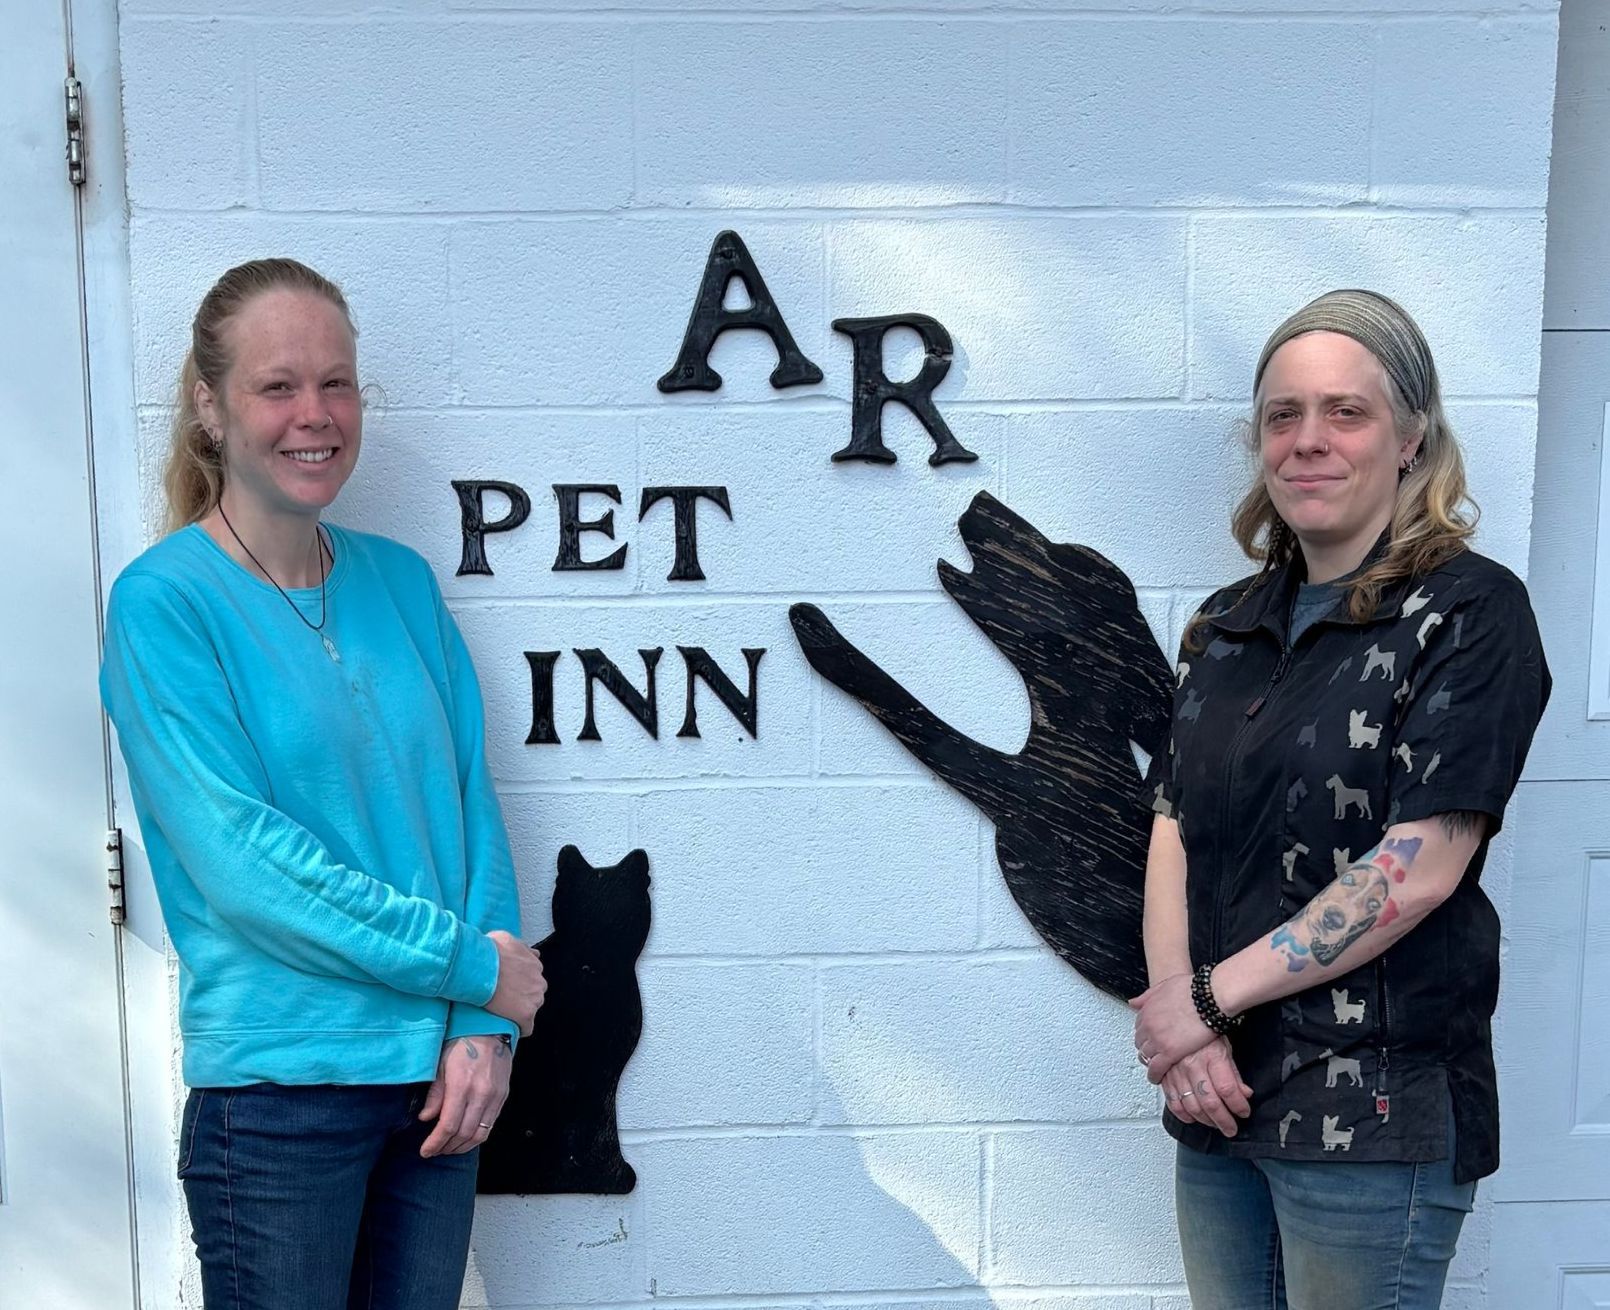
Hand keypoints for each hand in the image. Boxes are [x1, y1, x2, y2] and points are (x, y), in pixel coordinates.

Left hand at [419, 1035, 513, 1156]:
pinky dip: (477, 1137)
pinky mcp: (503, 1097)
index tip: (425, 1151)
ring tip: (449, 1148)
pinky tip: (465, 1137)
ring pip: (480, 1135)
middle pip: (464, 1134)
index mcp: (461, 1086)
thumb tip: (425, 1118)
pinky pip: (491, 1125)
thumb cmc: (462, 1043)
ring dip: (462, 1146)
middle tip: (434, 1151)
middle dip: (447, 1147)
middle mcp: (481, 1094)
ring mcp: (495, 1097)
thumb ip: (435, 1094)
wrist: (491, 1029)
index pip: (448, 1125)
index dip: (435, 1143)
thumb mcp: (441, 1065)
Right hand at [485, 932, 545, 1035]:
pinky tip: (509, 1027)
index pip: (533, 977)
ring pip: (531, 1008)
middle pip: (534, 993)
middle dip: (522, 995)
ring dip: (520, 1010)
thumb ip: (522, 947)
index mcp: (535, 964)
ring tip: (503, 1013)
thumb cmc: (489, 952)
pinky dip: (519, 1028)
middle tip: (504, 998)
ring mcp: (535, 999)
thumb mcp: (506, 938)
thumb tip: (533, 953)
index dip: (520, 983)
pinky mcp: (526, 1015)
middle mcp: (539, 982)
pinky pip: (527, 1027)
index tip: (509, 986)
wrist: (479, 969)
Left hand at [1128, 971, 1216, 1083]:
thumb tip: (1134, 1003)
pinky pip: (1156, 1069)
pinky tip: (1158, 1078)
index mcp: (1147, 1010)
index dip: (1146, 1034)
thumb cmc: (1193, 990)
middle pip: (1141, 1042)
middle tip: (1154, 1052)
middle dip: (1147, 1047)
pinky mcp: (1170, 1053)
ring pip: (1146, 1056)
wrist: (1209, 997)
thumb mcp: (1165, 986)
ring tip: (1155, 1066)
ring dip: (1150, 1061)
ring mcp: (1158, 1040)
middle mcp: (1149, 1025)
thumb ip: (1148, 996)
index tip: (1151, 1038)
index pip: (1139, 1027)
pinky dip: (1155, 1075)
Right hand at [1161, 1036, 1252, 1136]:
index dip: (1239, 1106)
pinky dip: (1183, 1115)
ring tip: (1216, 1124)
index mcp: (1212, 1056)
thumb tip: (1245, 1094)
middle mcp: (1193, 1064)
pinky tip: (1193, 1118)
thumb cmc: (1203, 1028)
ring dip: (1206, 1121)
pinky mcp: (1165, 1075)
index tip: (1244, 1112)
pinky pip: (1172, 1102)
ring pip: (1192, 1106)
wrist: (1180, 1013)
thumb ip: (1234, 1073)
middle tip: (1231, 1128)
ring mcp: (1177, 1071)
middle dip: (1224, 1121)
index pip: (1228, 1090)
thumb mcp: (1224, 1047)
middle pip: (1211, 1102)